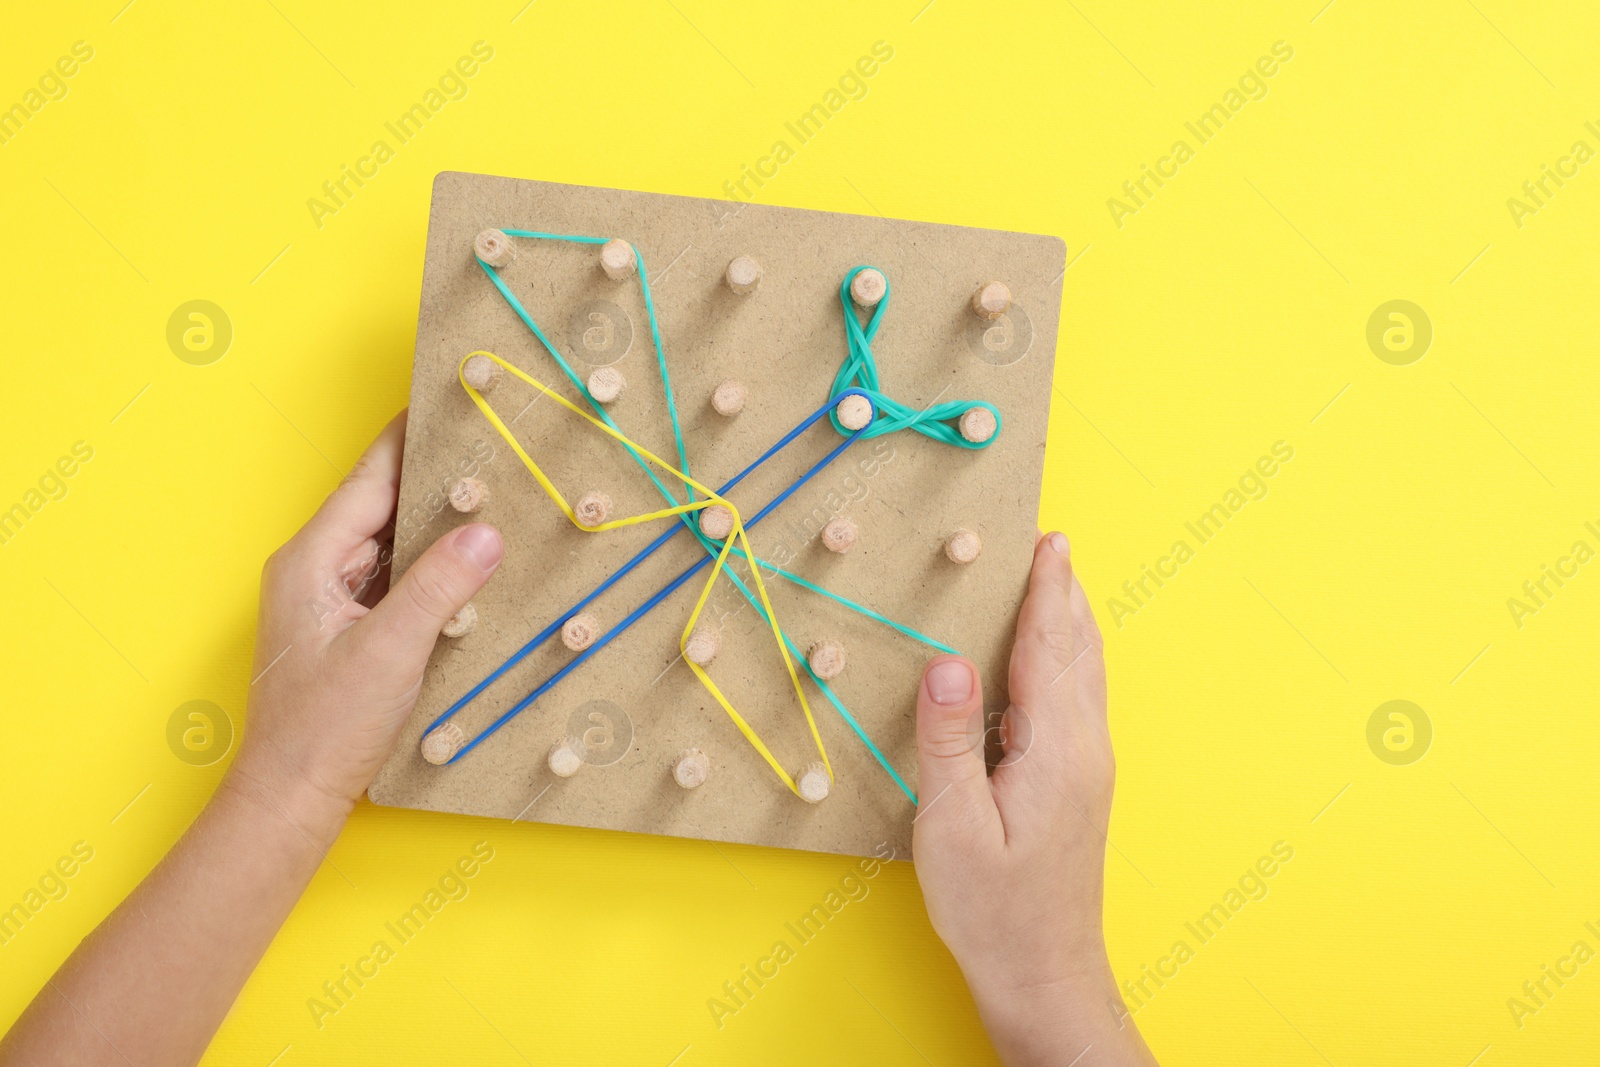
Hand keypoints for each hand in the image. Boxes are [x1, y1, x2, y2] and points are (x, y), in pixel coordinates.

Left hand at [232, 410, 503, 829]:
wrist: (291, 797)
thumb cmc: (324, 728)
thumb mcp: (391, 650)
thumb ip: (440, 586)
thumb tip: (487, 532)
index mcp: (311, 560)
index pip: (371, 481)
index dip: (412, 440)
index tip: (449, 400)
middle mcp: (316, 570)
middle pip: (383, 504)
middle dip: (436, 476)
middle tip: (491, 443)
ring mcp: (332, 601)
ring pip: (392, 543)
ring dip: (438, 522)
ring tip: (494, 491)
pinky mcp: (350, 629)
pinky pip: (397, 579)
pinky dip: (433, 564)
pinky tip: (471, 562)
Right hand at [912, 532, 1156, 1065]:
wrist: (1044, 973)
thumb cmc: (992, 910)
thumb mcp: (951, 827)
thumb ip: (948, 741)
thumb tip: (945, 664)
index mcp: (1054, 751)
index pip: (1050, 650)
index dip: (1045, 592)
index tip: (1048, 542)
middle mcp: (1084, 751)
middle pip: (1079, 652)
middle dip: (1066, 593)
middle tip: (1055, 544)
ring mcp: (1089, 769)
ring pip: (1086, 675)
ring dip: (1071, 624)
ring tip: (1059, 584)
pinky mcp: (1081, 786)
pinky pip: (1079, 701)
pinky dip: (1067, 660)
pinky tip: (1053, 662)